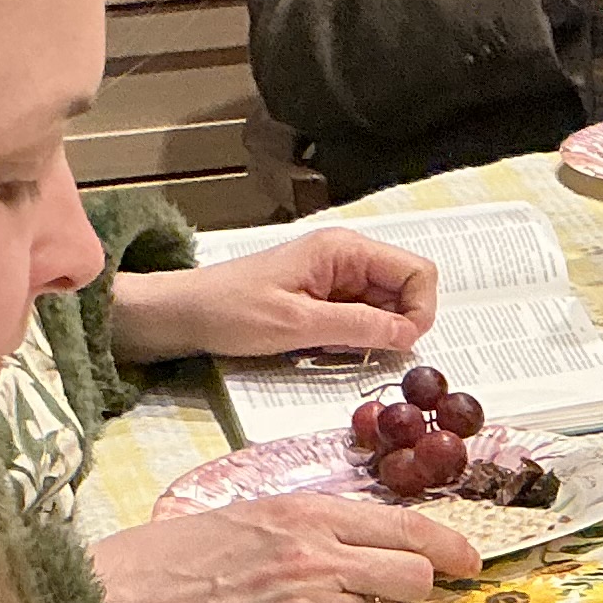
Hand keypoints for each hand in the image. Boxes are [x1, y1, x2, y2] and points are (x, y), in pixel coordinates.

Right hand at [90, 494, 482, 602]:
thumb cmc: (172, 559)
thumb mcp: (248, 517)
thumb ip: (312, 527)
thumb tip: (372, 544)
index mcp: (304, 512)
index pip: (407, 526)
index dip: (450, 546)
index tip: (470, 559)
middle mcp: (316, 555)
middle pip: (414, 575)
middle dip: (416, 589)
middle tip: (398, 596)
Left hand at [109, 227, 439, 365]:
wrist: (183, 314)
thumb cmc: (229, 311)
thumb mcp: (297, 325)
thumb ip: (359, 327)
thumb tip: (408, 334)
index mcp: (344, 249)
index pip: (417, 272)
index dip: (420, 310)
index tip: (401, 344)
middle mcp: (346, 256)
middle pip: (406, 289)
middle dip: (399, 324)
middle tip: (370, 353)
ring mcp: (336, 275)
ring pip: (386, 306)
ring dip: (376, 333)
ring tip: (342, 351)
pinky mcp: (324, 296)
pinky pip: (362, 316)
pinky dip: (357, 336)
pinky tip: (331, 348)